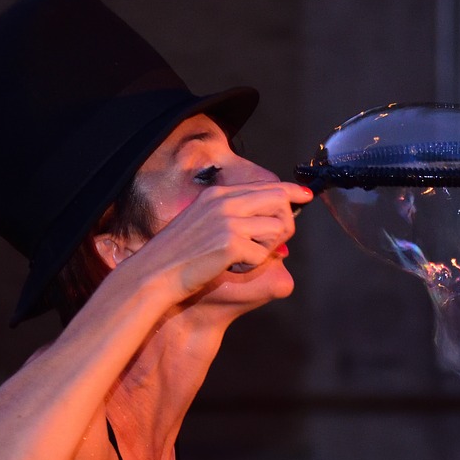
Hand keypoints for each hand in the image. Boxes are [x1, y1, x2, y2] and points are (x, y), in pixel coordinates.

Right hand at [119, 180, 313, 298]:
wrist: (154, 273)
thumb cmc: (177, 256)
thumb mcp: (202, 224)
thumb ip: (235, 220)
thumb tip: (274, 227)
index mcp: (217, 195)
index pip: (265, 185)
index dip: (290, 190)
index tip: (305, 195)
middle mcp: (224, 203)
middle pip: (278, 201)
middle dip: (285, 223)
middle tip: (277, 242)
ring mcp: (228, 222)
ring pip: (275, 229)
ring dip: (267, 248)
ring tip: (242, 259)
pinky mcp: (231, 244)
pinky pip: (263, 255)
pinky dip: (252, 267)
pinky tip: (231, 269)